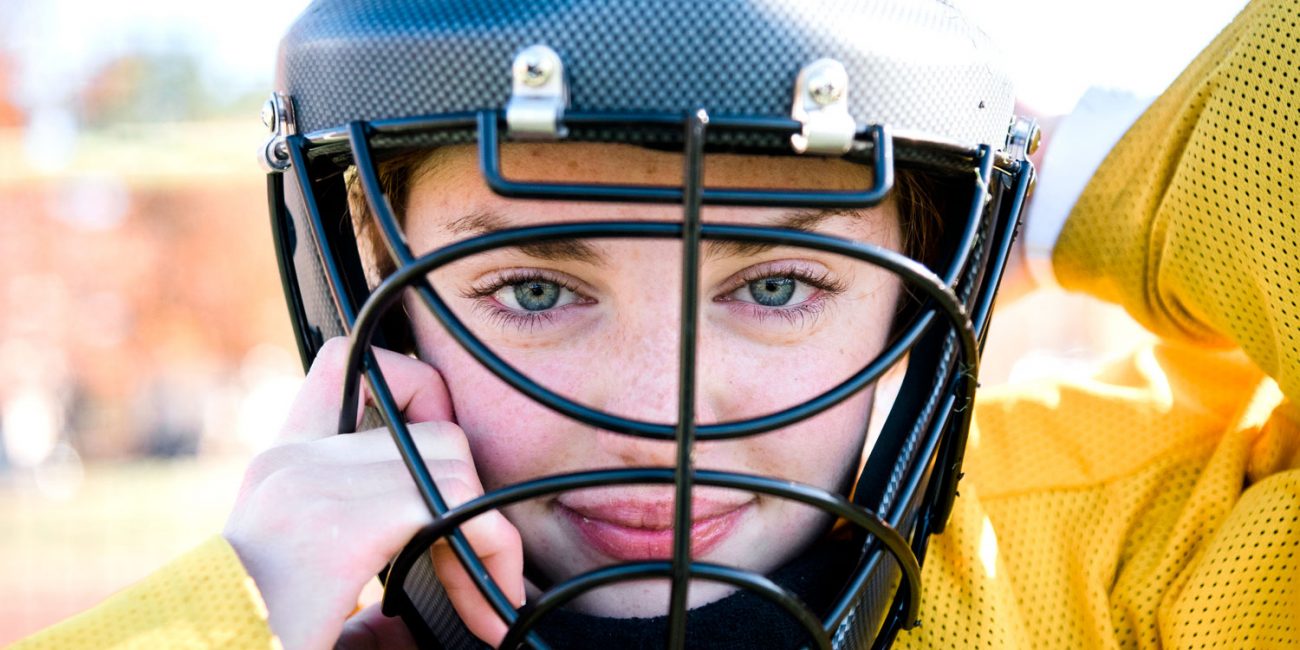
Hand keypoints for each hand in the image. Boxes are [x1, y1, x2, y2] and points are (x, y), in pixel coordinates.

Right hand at [222, 337, 523, 648]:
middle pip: (431, 430)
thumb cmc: (253, 639)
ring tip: (486, 595)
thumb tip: (417, 613)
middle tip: (477, 569)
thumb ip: (359, 585)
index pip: (343, 368)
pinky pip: (455, 505)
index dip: (416, 392)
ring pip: (453, 463)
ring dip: (488, 531)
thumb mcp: (305, 599)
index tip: (447, 472)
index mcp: (281, 469)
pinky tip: (490, 604)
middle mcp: (292, 463)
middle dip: (473, 496)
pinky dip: (492, 550)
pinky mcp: (340, 529)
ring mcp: (312, 487)